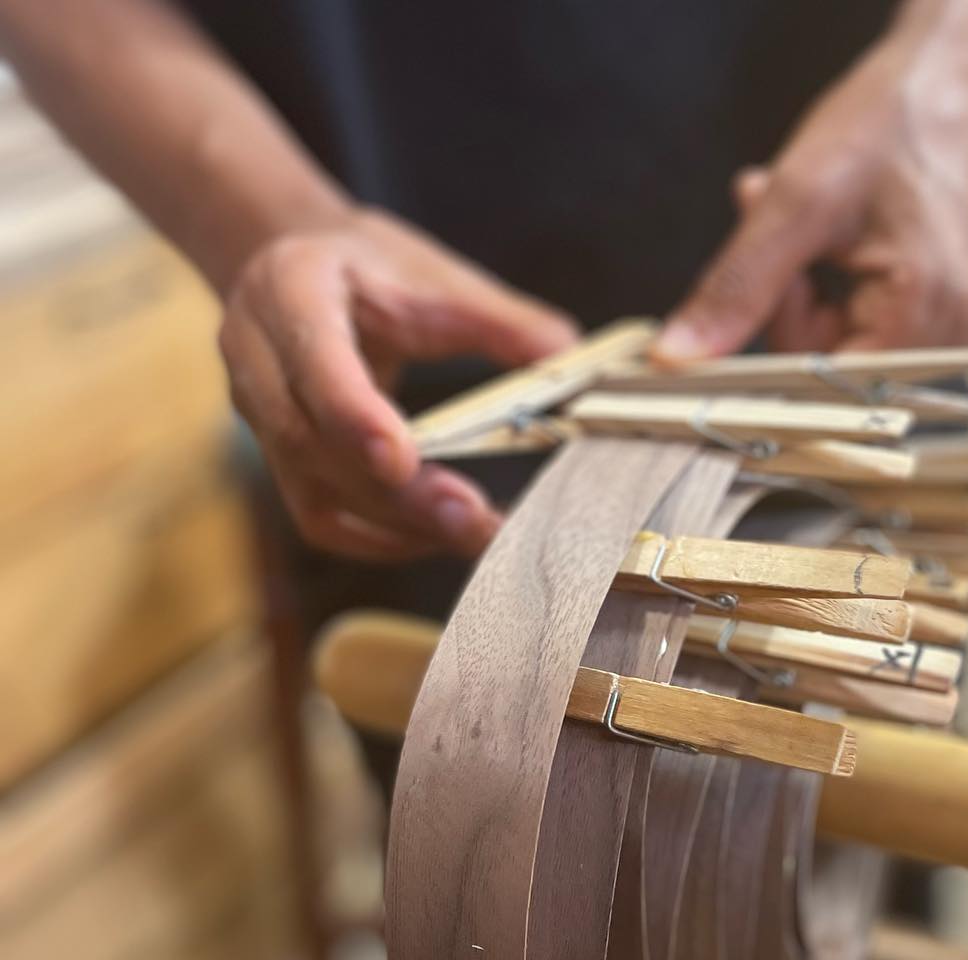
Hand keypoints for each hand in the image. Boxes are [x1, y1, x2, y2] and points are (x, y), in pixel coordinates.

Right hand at [220, 208, 577, 558]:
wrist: (297, 269)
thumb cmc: (372, 271)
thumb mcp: (433, 276)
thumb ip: (500, 319)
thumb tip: (567, 356)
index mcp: (289, 289)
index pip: (312, 359)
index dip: (352, 414)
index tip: (401, 460)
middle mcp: (256, 357)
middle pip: (312, 442)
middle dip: (395, 491)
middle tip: (473, 518)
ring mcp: (258, 417)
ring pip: (315, 491)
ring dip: (398, 523)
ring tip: (477, 533)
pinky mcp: (280, 462)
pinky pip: (322, 519)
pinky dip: (380, 538)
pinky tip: (439, 538)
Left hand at [656, 41, 967, 359]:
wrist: (939, 86)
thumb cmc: (884, 126)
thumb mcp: (796, 202)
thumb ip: (737, 287)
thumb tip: (678, 358)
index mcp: (927, 318)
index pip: (819, 382)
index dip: (770, 339)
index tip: (756, 277)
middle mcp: (947, 344)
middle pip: (823, 371)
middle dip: (787, 302)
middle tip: (785, 228)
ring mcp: (942, 337)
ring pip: (827, 354)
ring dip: (798, 294)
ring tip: (809, 225)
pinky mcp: (928, 325)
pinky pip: (847, 336)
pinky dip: (820, 294)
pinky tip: (827, 241)